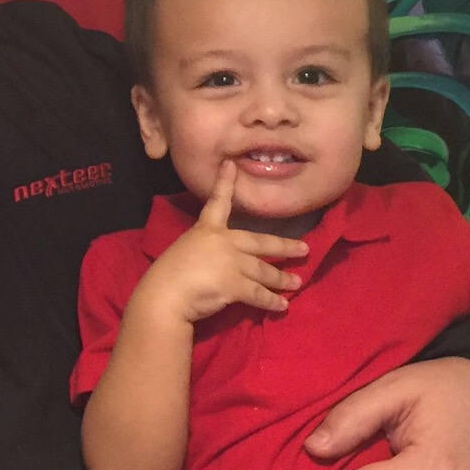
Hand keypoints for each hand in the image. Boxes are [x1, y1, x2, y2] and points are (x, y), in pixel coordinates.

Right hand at [136, 161, 305, 322]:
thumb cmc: (167, 276)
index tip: (231, 165)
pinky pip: (258, 294)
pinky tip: (282, 305)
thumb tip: (218, 264)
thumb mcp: (185, 252)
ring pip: (264, 271)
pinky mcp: (235, 284)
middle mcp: (223, 242)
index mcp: (205, 230)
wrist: (164, 296)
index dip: (225, 183)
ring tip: (297, 283)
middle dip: (285, 247)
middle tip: (304, 248)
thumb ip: (205, 252)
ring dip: (282, 279)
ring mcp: (231, 262)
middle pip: (261, 242)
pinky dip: (271, 301)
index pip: (217, 202)